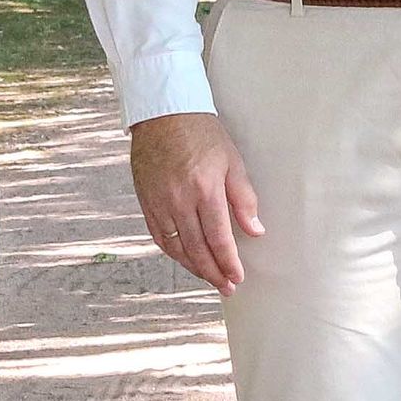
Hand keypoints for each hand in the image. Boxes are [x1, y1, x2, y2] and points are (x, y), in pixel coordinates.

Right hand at [129, 112, 262, 293]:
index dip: (228, 262)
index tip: (238, 277)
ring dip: (194, 267)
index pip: (219, 238)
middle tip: (227, 287)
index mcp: (204, 189)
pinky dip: (174, 252)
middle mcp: (179, 200)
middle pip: (197, 249)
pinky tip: (186, 259)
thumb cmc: (203, 134)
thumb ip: (244, 198)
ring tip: (209, 278)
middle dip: (213, 272)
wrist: (163, 113)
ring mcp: (159, 202)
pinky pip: (160, 236)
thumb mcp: (233, 161)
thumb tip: (255, 231)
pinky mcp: (146, 201)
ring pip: (177, 247)